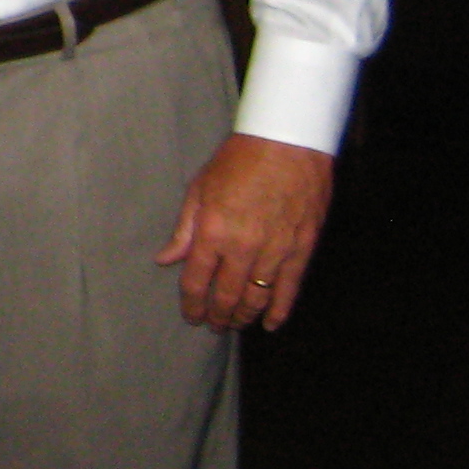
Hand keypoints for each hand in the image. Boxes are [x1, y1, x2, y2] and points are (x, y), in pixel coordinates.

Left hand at [156, 132, 334, 331]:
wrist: (287, 142)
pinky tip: (270, 324)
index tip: (191, 315)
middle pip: (226, 295)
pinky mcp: (302, 249)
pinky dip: (279, 311)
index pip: (196, 281)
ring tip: (234, 323)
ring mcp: (275, 251)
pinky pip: (289, 289)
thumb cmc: (239, 159)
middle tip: (212, 325)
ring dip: (244, 316)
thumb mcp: (200, 188)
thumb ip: (184, 229)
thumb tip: (166, 259)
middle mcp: (243, 247)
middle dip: (217, 315)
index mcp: (213, 232)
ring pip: (257, 298)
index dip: (192, 304)